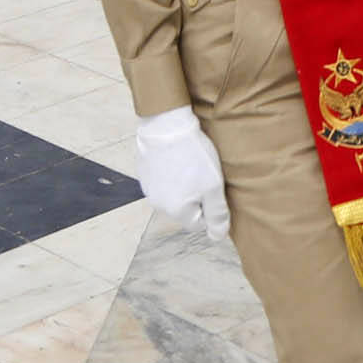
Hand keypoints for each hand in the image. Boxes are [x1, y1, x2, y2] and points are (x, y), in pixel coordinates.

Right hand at [134, 107, 226, 238]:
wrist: (166, 125)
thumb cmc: (193, 155)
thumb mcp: (213, 186)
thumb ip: (217, 214)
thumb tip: (217, 236)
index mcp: (176, 211)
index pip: (198, 222)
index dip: (210, 206)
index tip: (213, 186)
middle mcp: (158, 204)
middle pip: (185, 208)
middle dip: (196, 195)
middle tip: (203, 173)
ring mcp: (148, 188)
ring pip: (173, 194)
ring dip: (184, 184)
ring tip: (190, 162)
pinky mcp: (144, 173)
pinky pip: (162, 180)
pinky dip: (171, 172)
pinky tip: (178, 157)